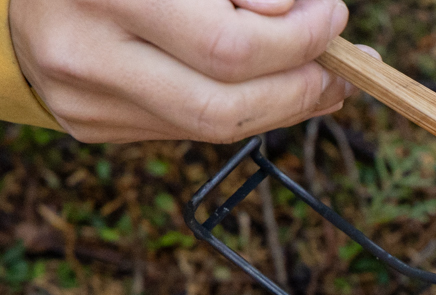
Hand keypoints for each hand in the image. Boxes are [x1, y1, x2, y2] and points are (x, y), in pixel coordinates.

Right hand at [10, 0, 371, 142]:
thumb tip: (294, 13)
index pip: (229, 45)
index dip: (297, 38)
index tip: (330, 14)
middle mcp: (87, 50)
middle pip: (225, 103)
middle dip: (300, 85)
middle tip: (341, 63)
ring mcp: (84, 99)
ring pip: (214, 129)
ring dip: (286, 108)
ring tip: (324, 80)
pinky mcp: (91, 125)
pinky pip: (191, 130)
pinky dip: (247, 112)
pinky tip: (278, 88)